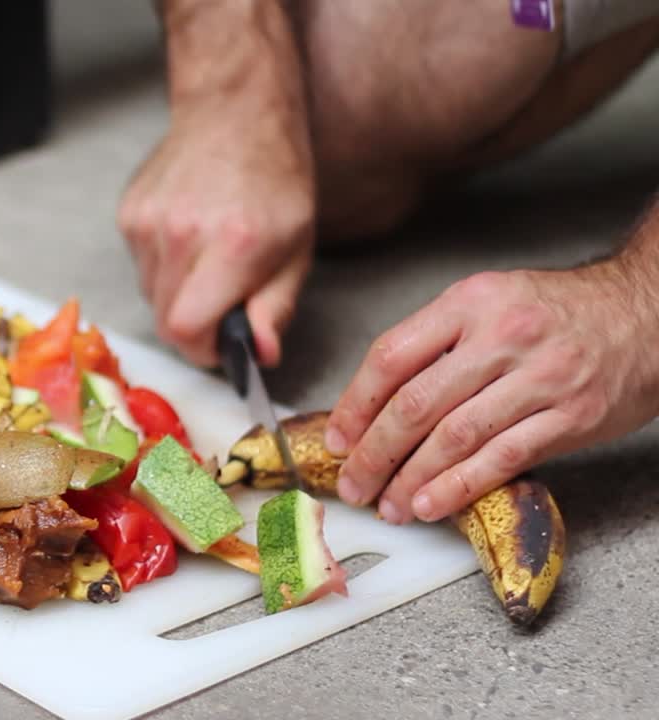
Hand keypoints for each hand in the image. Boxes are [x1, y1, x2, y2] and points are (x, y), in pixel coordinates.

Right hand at [118, 0, 314, 368]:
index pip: (187, 330)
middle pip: (166, 321)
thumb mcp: (297, 248)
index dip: (205, 350)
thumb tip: (261, 356)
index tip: (225, 344)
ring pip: (151, 296)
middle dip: (195, 327)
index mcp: (232, 246)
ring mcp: (147, 223)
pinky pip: (140, 266)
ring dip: (178, 295)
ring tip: (207, 260)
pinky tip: (187, 236)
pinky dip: (163, 266)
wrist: (235, 112)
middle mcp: (181, 235)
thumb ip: (276, 307)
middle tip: (223, 303)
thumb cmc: (275, 180)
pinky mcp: (128, 214)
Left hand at [324, 266, 658, 523]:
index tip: (338, 439)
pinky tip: (431, 504)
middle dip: (374, 453)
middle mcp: (503, 336)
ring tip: (387, 504)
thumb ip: (434, 344)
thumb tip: (372, 405)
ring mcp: (541, 377)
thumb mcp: (488, 302)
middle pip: (416, 404)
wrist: (645, 313)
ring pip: (455, 437)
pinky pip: (503, 458)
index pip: (392, 357)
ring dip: (411, 479)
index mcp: (470, 302)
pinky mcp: (572, 416)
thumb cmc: (554, 314)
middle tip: (352, 484)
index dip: (355, 405)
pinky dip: (459, 487)